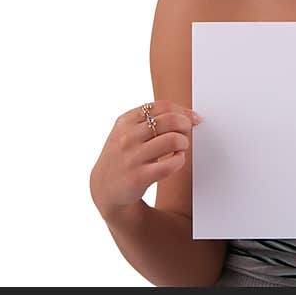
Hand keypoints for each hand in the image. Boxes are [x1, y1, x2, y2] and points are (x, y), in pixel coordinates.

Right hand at [90, 100, 200, 221]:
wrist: (104, 188)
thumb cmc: (124, 156)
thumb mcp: (128, 132)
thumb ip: (152, 120)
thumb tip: (190, 115)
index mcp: (125, 121)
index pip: (162, 106)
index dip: (182, 111)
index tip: (191, 119)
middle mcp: (127, 137)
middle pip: (170, 120)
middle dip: (185, 125)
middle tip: (186, 133)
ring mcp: (132, 157)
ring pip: (173, 140)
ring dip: (183, 143)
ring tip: (180, 148)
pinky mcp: (139, 177)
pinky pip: (171, 164)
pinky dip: (180, 161)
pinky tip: (176, 161)